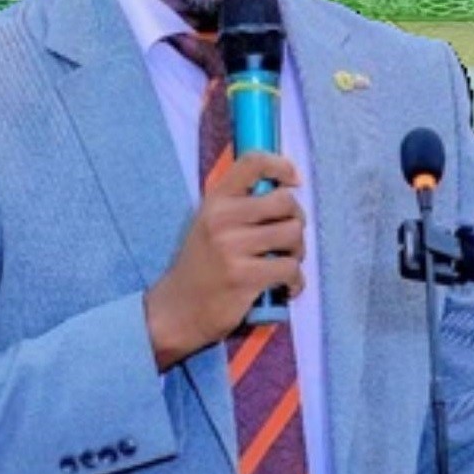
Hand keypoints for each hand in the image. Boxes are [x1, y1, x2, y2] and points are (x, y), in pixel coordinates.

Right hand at [145, 152, 304, 369]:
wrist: (175, 311)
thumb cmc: (200, 266)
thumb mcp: (210, 225)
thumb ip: (239, 206)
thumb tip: (287, 190)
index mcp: (214, 201)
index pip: (251, 162)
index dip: (281, 165)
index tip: (294, 181)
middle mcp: (222, 218)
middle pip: (286, 201)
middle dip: (297, 220)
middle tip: (287, 239)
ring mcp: (232, 247)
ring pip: (293, 234)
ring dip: (298, 251)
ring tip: (284, 262)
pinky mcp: (244, 277)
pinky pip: (291, 268)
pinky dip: (296, 281)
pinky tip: (285, 287)